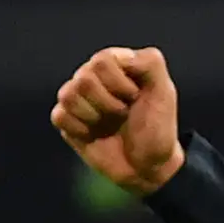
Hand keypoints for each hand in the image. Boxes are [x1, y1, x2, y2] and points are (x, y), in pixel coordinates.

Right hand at [50, 46, 185, 195]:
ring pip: (68, 95)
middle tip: (122, 114)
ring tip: (108, 123)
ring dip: (93, 116)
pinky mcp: (67, 121)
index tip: (135, 97)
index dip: (119, 84)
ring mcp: (78, 98)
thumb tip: (122, 57)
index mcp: (115, 63)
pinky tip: (93, 135)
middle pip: (84, 79)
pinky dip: (78, 129)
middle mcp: (93, 76)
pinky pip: (59, 115)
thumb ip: (150, 63)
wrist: (148, 165)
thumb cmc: (157, 127)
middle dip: (108, 103)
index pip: (101, 61)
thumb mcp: (164, 92)